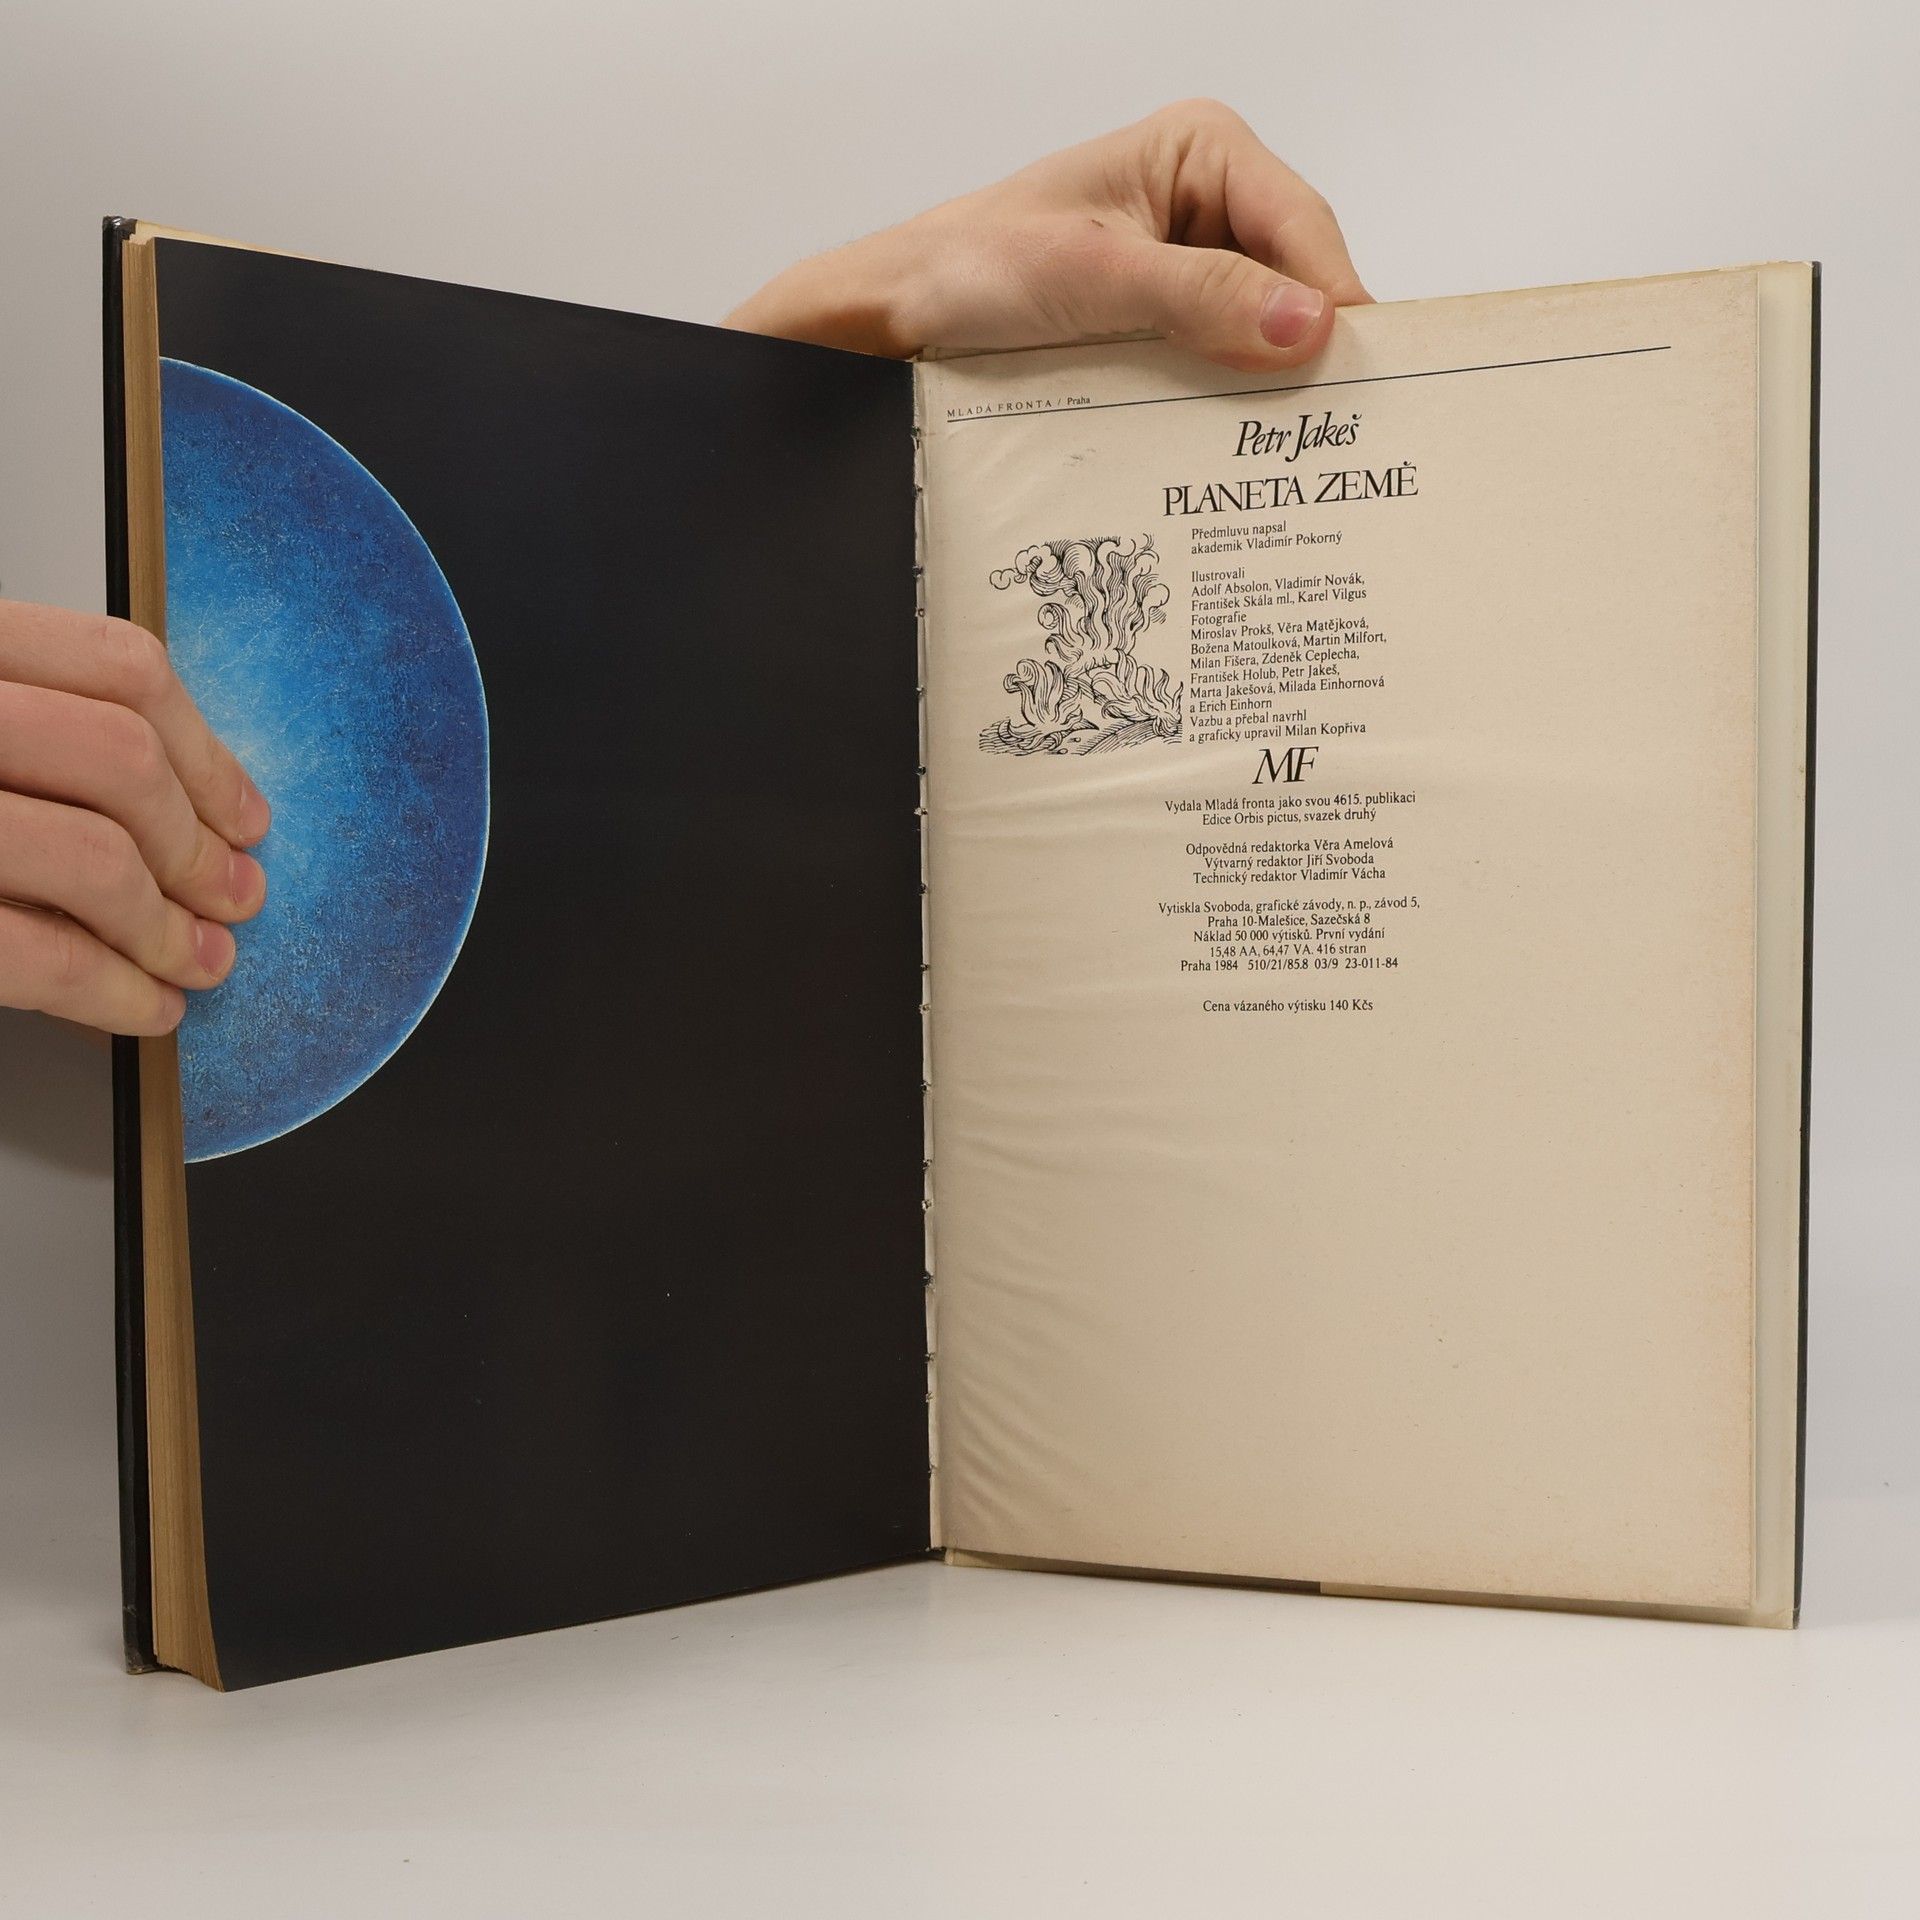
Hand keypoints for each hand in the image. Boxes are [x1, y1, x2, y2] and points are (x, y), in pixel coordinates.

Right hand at [0, 599, 269, 1034]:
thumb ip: (43, 731)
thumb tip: (186, 804)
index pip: (119, 666)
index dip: (209, 754)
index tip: (248, 818)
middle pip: (123, 760)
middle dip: (201, 847)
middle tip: (239, 900)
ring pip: (96, 859)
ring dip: (171, 930)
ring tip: (202, 962)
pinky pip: (40, 953)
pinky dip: (113, 993)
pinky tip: (145, 1008)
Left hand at [727, 99, 1369, 371]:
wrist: (901, 313)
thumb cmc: (974, 270)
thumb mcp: (1094, 279)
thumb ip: (1203, 296)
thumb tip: (1305, 323)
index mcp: (1201, 150)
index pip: (1302, 225)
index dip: (1333, 302)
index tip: (1352, 377)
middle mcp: (1206, 199)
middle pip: (1295, 277)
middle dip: (1305, 348)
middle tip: (1323, 427)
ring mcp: (1189, 262)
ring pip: (1264, 326)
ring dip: (1264, 380)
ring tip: (1276, 441)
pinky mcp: (1166, 317)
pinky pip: (1221, 356)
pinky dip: (1226, 395)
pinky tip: (1228, 435)